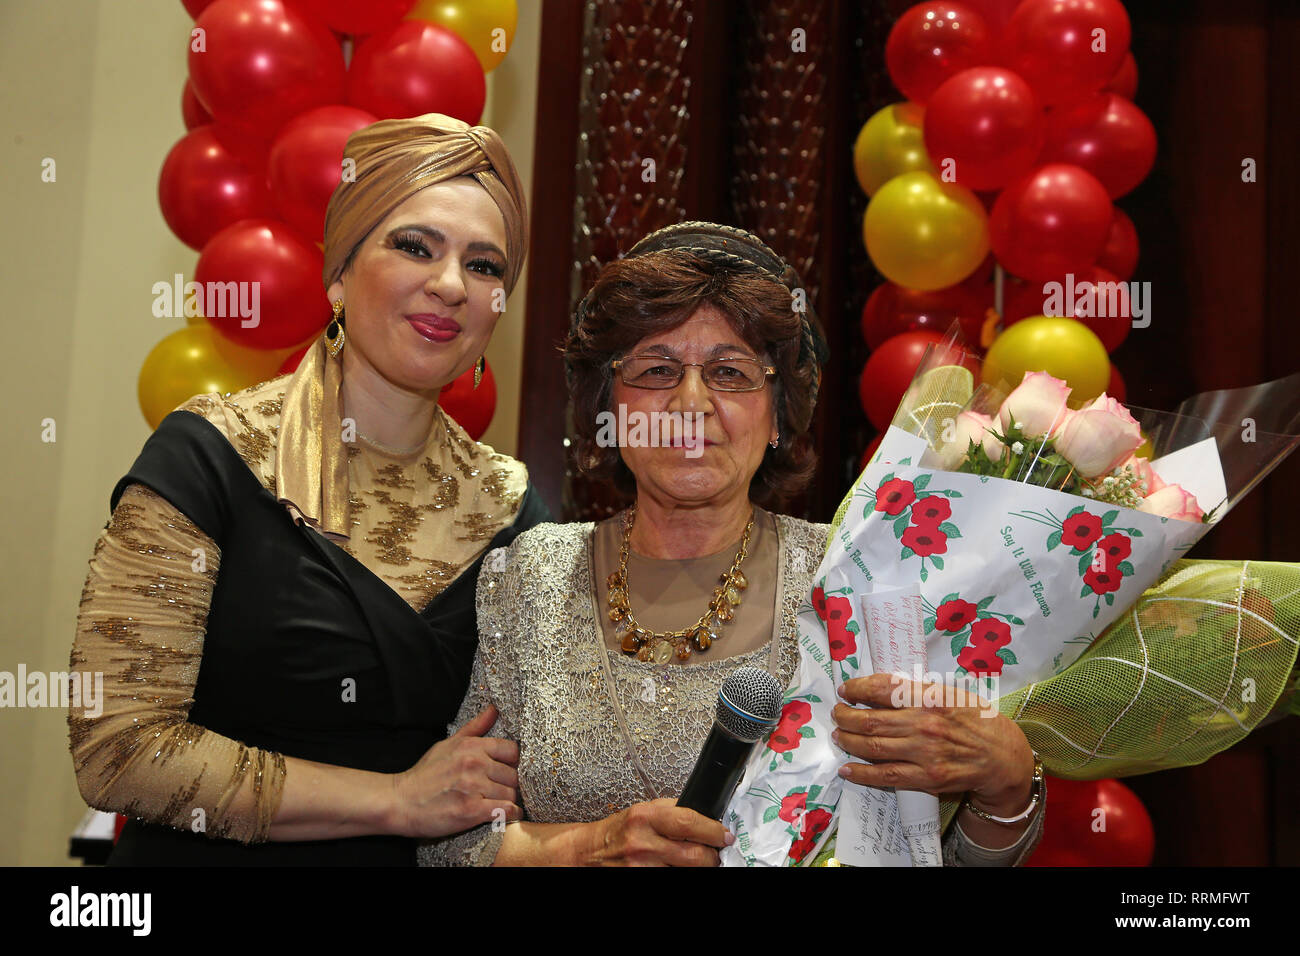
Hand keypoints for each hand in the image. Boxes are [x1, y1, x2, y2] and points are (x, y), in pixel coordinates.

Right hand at [390, 705, 521, 838]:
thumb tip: (494, 709)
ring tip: (497, 802)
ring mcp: (473, 787)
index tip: (505, 770)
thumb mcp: (448, 744)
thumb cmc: (424, 774)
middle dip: (509, 783)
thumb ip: (475, 727)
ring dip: (508, 800)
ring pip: (511, 793)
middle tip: (499, 790)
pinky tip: (504, 815)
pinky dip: (510, 815)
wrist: (400, 801)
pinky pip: (505, 810)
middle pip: (514, 774)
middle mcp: (474, 764)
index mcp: (471, 746)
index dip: (512, 762)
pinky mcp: (470, 810)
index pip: (512, 750)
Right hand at [579, 798, 732, 865]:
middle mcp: (643, 843)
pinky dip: (678, 873)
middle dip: (711, 856)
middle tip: (715, 853)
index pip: (689, 822)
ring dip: (697, 868)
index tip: (724, 835)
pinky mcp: (640, 880)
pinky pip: (670, 879)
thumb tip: (704, 816)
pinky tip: (677, 867)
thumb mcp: (642, 811)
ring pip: (686, 872)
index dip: (713, 831)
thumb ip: (671, 811)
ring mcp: (641, 868)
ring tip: (696, 861)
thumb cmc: (616, 832)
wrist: (589, 853)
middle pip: (694, 855)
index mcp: (645, 817)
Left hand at [832, 673, 1034, 813]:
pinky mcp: (925, 778)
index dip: (857, 688)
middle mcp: (925, 726)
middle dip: (846, 715)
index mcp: (931, 699)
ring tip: (839, 734)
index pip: (883, 689)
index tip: (846, 690)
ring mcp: (924, 754)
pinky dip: (861, 773)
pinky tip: (847, 768)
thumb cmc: (976, 720)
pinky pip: (885, 776)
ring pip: (873, 747)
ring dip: (848, 741)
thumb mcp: (951, 692)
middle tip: (837, 713)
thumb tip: (880, 686)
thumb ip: (917, 689)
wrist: (1002, 757)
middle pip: (871, 720)